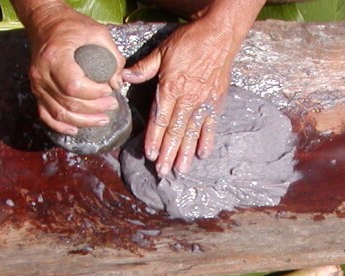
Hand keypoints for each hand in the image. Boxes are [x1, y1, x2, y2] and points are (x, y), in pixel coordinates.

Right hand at [21, 2, 124, 135]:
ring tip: (102, 118)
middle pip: (69, 103)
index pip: (74, 87)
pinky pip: (46, 115)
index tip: (109, 90)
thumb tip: (117, 82)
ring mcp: (37, 85)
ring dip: (83, 121)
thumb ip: (112, 56)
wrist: (46, 23)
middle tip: (112, 105)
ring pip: (60, 114)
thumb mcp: (97, 32)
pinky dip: (61, 127)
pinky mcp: (36, 92)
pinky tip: (75, 130)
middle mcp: (42, 74)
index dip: (94, 94)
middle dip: (95, 109)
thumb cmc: (72, 27)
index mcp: (55, 57)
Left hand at [122, 17, 239, 175]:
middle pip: (176, 130)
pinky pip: (211, 124)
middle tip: (163, 172)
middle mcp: (188, 98)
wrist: (220, 34)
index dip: (154, 138)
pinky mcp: (216, 101)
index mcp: (171, 87)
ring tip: (180, 169)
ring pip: (192, 131)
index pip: (161, 118)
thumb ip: (144, 68)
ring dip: (186, 152)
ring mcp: (204, 101)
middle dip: (168, 152)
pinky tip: (203, 154)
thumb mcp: (162, 51)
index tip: (150, 155)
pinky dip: (207, 139)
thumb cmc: (189, 41)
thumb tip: (124, 77)